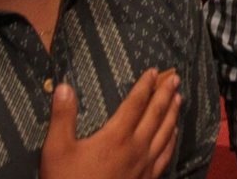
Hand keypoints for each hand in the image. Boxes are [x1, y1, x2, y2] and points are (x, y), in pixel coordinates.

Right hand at [39, 68, 180, 178]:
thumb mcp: (56, 150)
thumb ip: (62, 117)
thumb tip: (63, 86)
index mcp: (116, 136)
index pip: (136, 103)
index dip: (145, 85)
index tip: (154, 71)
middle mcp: (136, 148)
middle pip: (156, 115)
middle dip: (166, 94)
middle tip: (175, 78)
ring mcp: (144, 165)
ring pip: (165, 133)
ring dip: (173, 113)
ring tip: (179, 99)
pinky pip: (165, 156)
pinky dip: (172, 140)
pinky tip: (174, 134)